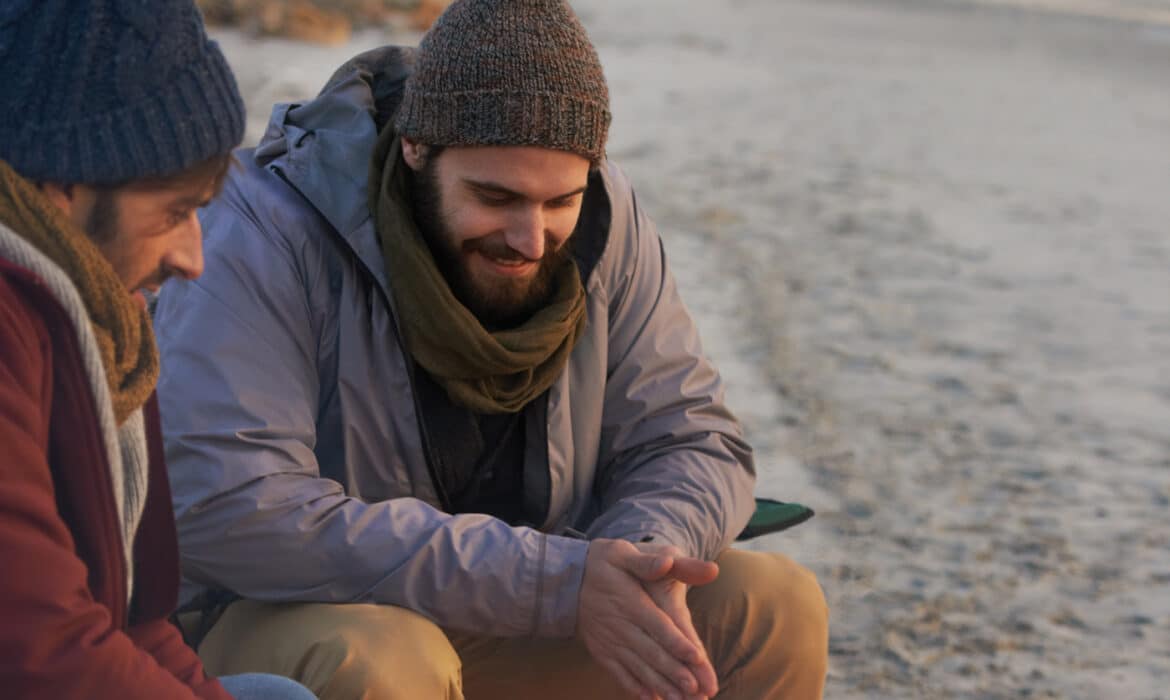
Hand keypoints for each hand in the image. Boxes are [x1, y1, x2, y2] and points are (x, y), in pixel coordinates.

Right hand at [576, 539, 716, 699]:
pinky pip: (618, 673)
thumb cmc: (601, 563)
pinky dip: (633, 688)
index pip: (657, 624)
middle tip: (694, 689)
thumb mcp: (622, 552)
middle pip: (651, 651)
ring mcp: (610, 641)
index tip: (696, 657)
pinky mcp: (602, 651)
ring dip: (658, 685)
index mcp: (630, 601)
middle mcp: (620, 625)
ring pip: (638, 667)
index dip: (676, 641)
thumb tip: (667, 561)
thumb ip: (647, 561)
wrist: (564, 580)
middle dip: (673, 672)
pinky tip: (648, 699)